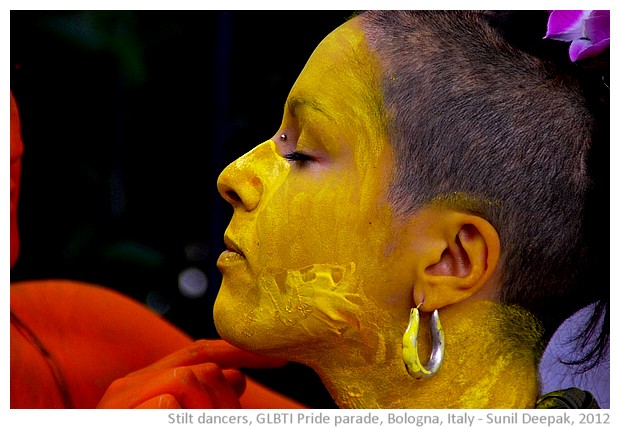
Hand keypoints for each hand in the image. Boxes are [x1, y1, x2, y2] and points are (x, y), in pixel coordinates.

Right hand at [97, 339, 287, 408]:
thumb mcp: (190, 417)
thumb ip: (208, 398)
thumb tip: (235, 375)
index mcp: (149, 381)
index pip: (202, 353)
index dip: (242, 353)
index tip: (281, 359)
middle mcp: (130, 385)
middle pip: (201, 365)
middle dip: (223, 397)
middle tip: (226, 419)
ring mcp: (121, 399)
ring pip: (188, 379)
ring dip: (207, 410)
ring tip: (200, 424)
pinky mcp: (118, 413)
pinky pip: (168, 399)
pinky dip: (182, 417)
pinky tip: (172, 421)